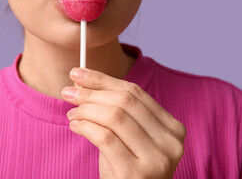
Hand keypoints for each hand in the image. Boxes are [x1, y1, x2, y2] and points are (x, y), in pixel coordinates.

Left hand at [61, 67, 185, 178]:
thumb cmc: (127, 167)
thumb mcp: (127, 137)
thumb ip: (113, 110)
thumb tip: (82, 82)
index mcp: (173, 128)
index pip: (135, 92)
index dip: (104, 80)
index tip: (79, 73)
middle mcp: (170, 142)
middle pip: (125, 102)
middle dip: (91, 92)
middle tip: (68, 91)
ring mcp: (157, 160)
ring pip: (115, 117)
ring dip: (86, 110)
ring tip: (72, 112)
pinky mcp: (136, 175)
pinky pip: (105, 138)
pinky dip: (85, 127)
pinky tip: (75, 126)